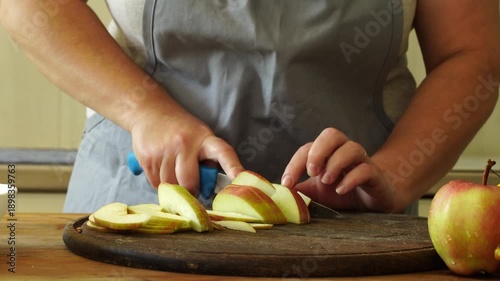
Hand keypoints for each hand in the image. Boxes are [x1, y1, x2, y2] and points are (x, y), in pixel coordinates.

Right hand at [129, 109, 243, 195]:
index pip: (223, 152)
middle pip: (190, 182)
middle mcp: (184, 143)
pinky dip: (162, 185)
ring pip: (172, 186)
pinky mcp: (147, 158)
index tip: (241, 178)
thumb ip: (207, 159)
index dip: (233, 166)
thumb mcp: (200, 136)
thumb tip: (213, 188)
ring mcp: (164, 150)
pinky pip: (157, 185)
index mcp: (204, 138)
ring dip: (175, 188)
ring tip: (175, 174)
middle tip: (192, 187)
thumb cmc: (181, 128)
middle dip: (192, 190)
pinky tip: (163, 172)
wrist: (148, 111)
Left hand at [281, 128, 395, 211]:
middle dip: (318, 151)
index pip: (307, 148)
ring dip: (335, 163)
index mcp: (327, 153)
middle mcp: (344, 152)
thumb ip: (299, 191)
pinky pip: (365, 169)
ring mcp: (362, 162)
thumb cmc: (341, 192)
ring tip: (326, 181)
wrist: (373, 203)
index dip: (295, 164)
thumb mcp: (315, 193)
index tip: (287, 183)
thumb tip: (276, 193)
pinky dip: (351, 179)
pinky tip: (341, 190)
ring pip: (352, 147)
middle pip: (331, 134)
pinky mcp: (375, 176)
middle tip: (312, 171)